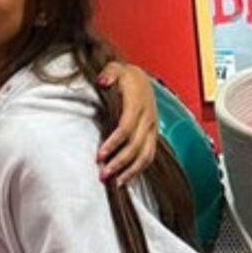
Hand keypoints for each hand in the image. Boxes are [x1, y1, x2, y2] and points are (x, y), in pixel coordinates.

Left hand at [96, 61, 161, 184]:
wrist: (142, 79)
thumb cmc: (126, 77)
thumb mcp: (116, 69)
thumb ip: (109, 74)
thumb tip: (102, 80)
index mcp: (138, 104)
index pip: (126, 128)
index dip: (114, 143)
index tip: (99, 155)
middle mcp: (148, 118)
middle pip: (136, 146)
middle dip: (119, 162)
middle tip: (103, 174)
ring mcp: (152, 129)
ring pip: (146, 155)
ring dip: (131, 171)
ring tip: (115, 184)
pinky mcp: (152, 136)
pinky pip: (149, 156)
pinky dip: (138, 170)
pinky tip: (125, 179)